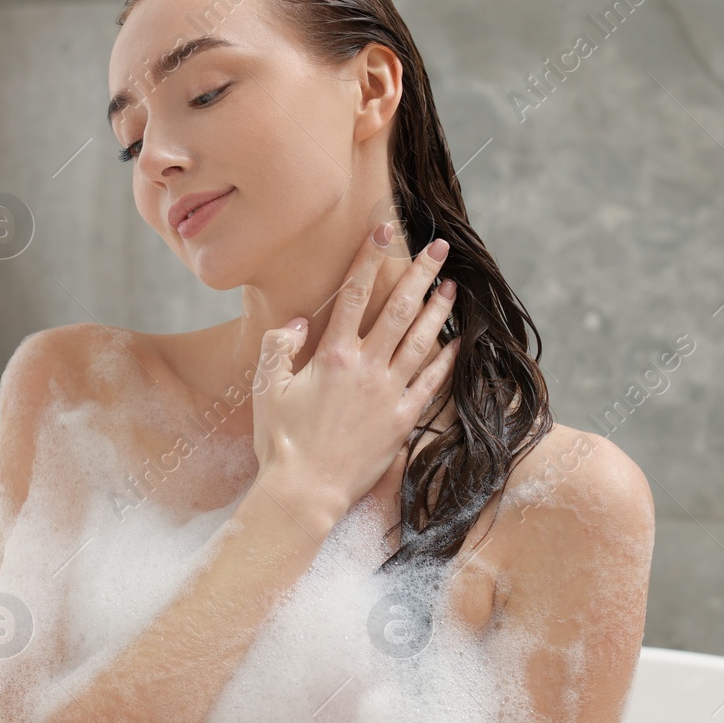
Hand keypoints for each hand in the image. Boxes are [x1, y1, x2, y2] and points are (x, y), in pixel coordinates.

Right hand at [251, 222, 460, 522]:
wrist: (304, 491)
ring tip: (451, 287)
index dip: (369, 258)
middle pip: (399, 309)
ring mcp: (388, 393)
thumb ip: (279, 347)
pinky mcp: (402, 420)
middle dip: (420, 274)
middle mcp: (366, 367)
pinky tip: (457, 344)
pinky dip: (446, 361)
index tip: (383, 231)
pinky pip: (430, 383)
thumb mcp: (265, 388)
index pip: (354, 294)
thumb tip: (298, 320)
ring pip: (421, 340)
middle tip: (439, 249)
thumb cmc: (280, 441)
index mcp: (332, 355)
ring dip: (438, 310)